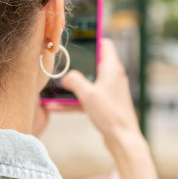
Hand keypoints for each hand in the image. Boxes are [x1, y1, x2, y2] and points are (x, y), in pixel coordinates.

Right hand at [60, 39, 163, 178]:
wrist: (123, 140)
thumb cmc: (110, 115)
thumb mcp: (87, 95)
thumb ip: (74, 81)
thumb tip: (65, 77)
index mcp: (112, 69)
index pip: (105, 44)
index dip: (93, 39)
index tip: (78, 38)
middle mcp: (113, 78)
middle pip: (93, 63)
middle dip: (76, 65)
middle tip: (60, 63)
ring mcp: (110, 92)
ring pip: (88, 82)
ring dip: (73, 85)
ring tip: (54, 87)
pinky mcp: (106, 105)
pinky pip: (87, 98)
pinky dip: (74, 100)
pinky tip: (56, 107)